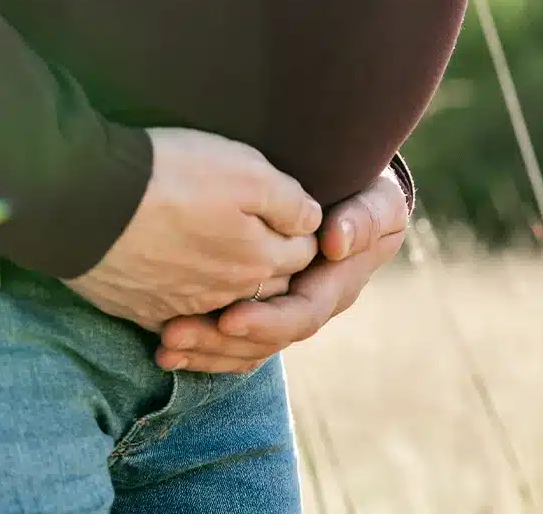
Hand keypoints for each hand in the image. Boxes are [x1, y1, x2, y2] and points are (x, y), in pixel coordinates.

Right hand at [62, 128, 320, 330]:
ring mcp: (183, 307)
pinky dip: (184, 312)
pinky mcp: (143, 310)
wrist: (86, 199)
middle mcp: (228, 293)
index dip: (301, 228)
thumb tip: (313, 222)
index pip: (302, 251)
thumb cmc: (170, 174)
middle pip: (267, 284)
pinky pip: (176, 320)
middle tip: (262, 236)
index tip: (292, 212)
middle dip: (272, 265)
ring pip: (223, 305)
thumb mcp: (245, 169)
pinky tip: (175, 285)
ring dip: (229, 291)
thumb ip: (289, 200)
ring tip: (219, 260)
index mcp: (259, 258)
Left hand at [154, 164, 409, 373]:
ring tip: (164, 344)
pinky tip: (164, 345)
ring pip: (242, 345)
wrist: (355, 195)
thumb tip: (336, 242)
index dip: (266, 321)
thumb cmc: (367, 195)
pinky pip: (230, 336)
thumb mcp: (378, 202)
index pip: (300, 315)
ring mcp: (280, 308)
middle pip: (262, 339)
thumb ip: (364, 218)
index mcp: (334, 287)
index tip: (229, 319)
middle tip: (175, 334)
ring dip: (203, 348)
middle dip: (219, 341)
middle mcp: (305, 305)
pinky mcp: (257, 303)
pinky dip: (200, 343)